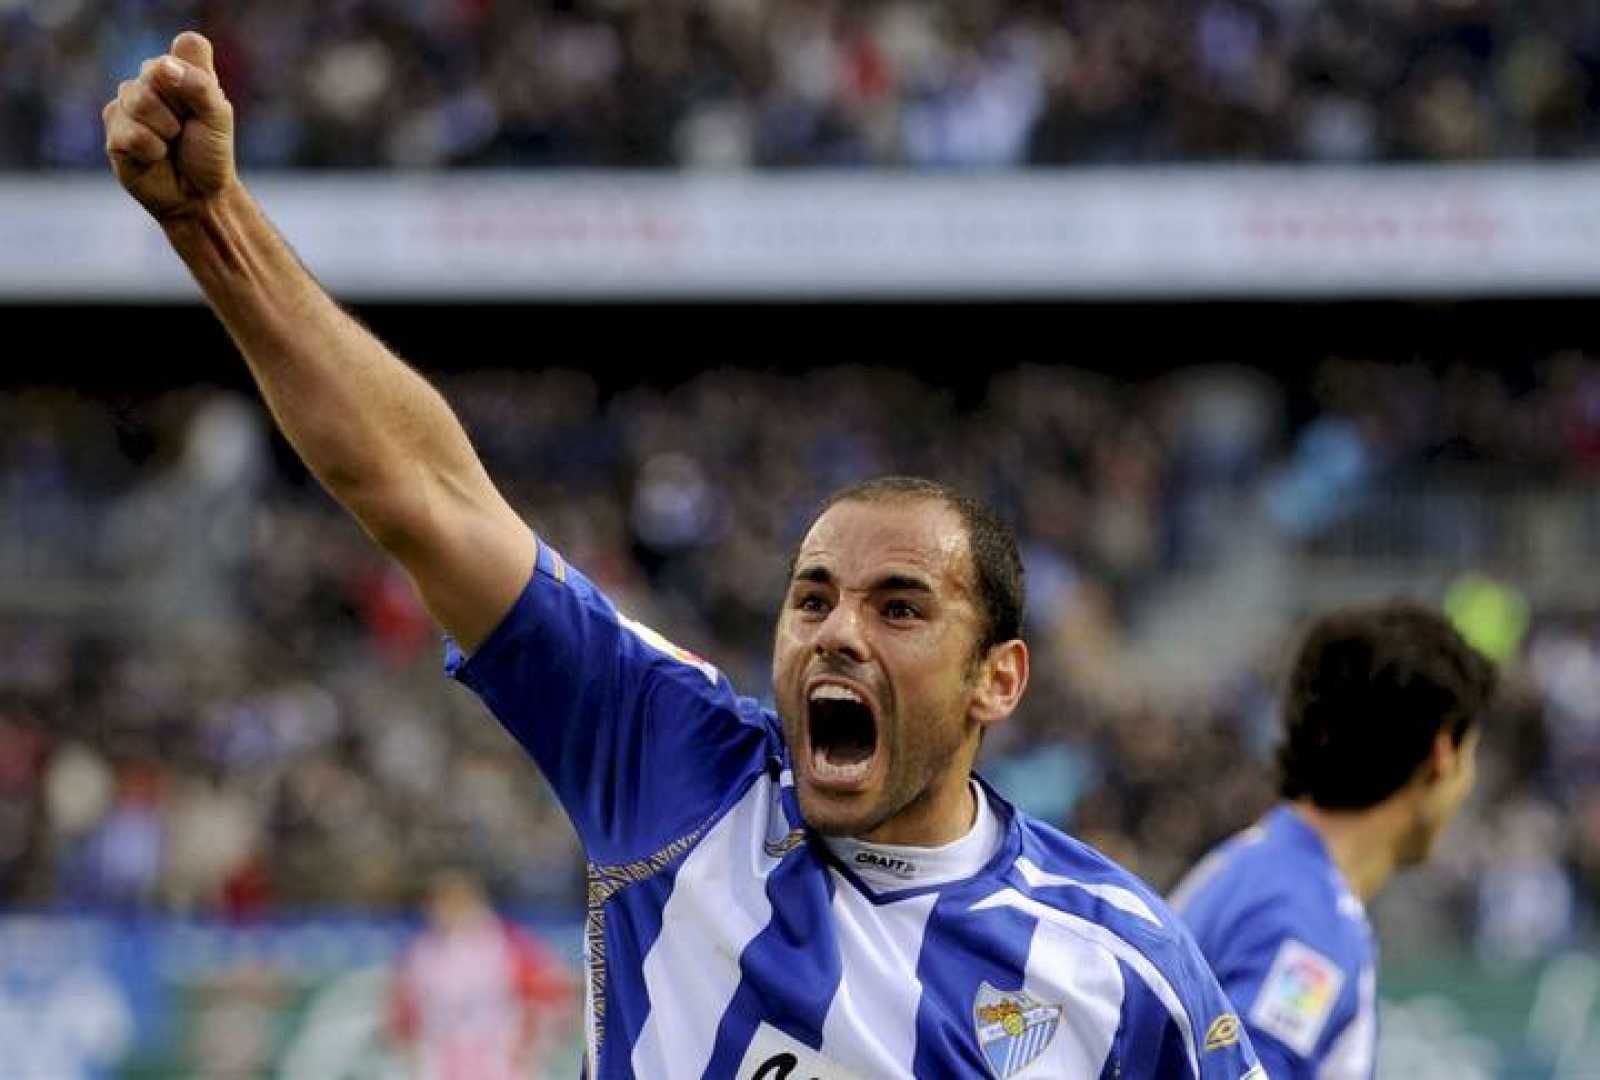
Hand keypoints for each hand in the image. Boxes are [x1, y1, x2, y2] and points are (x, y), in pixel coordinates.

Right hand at [103, 31, 236, 221]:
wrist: (198, 195)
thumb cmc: (210, 153)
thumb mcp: (218, 118)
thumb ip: (199, 86)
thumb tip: (164, 68)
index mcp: (182, 69)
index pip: (188, 45)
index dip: (198, 74)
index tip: (205, 102)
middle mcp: (151, 80)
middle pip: (156, 71)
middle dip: (181, 107)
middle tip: (186, 129)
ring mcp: (128, 103)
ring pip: (139, 100)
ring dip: (165, 130)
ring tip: (170, 142)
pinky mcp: (114, 129)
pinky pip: (130, 132)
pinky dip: (151, 149)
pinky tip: (155, 156)